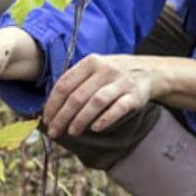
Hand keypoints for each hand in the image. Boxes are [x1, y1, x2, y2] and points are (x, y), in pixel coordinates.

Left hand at [42, 54, 195, 138]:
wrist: (148, 71)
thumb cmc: (112, 75)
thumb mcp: (94, 70)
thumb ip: (75, 84)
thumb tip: (50, 109)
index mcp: (90, 62)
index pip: (65, 84)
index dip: (53, 104)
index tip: (46, 120)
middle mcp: (105, 70)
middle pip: (77, 96)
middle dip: (62, 117)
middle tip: (55, 132)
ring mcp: (121, 82)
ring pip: (95, 102)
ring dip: (81, 120)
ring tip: (72, 132)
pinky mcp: (135, 95)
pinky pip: (118, 108)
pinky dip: (105, 119)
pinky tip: (95, 129)